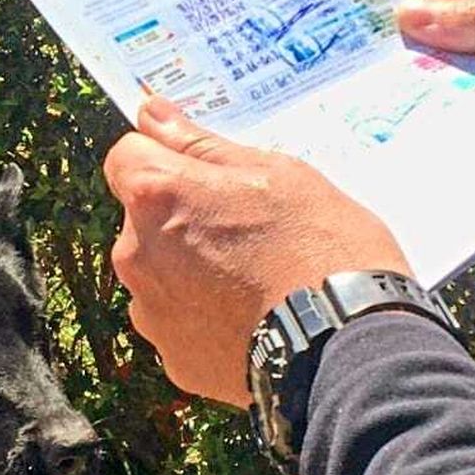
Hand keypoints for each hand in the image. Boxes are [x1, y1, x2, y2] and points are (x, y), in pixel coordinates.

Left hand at [105, 98, 410, 406]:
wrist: (346, 346)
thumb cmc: (321, 248)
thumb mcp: (276, 174)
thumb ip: (202, 146)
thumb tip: (152, 114)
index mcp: (157, 195)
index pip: (128, 157)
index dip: (166, 159)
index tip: (204, 174)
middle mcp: (136, 254)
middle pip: (144, 220)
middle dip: (182, 219)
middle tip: (249, 232)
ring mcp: (151, 313)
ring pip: (161, 276)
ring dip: (191, 272)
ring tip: (255, 283)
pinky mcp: (174, 360)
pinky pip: (181, 326)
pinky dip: (206, 320)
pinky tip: (253, 321)